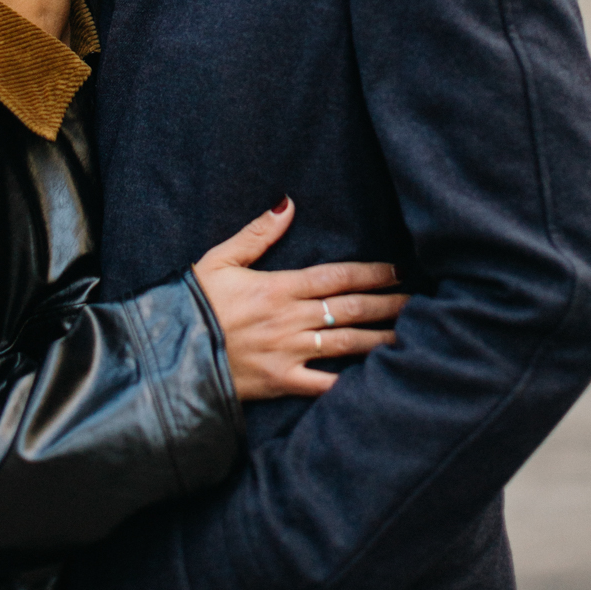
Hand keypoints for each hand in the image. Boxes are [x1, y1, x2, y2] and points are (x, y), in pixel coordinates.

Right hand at [193, 199, 406, 398]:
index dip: (370, 272)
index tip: (396, 269)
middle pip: (349, 308)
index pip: (335, 276)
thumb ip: (258, 233)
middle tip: (418, 300)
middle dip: (387, 303)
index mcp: (278, 287)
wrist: (172, 353)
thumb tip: (288, 204)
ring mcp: (289, 353)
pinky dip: (353, 383)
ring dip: (381, 338)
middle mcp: (290, 319)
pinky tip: (379, 380)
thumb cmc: (193, 302)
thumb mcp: (220, 259)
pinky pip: (325, 385)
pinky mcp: (283, 383)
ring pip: (346, 344)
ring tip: (411, 335)